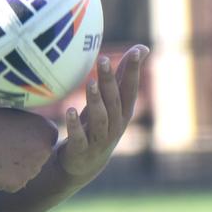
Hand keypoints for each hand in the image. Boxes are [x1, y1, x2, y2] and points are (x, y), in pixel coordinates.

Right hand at [0, 107, 58, 192]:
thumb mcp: (17, 115)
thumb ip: (31, 127)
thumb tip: (34, 136)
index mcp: (49, 131)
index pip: (46, 138)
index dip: (29, 136)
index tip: (14, 132)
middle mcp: (46, 151)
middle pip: (38, 156)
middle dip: (25, 153)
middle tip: (4, 143)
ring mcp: (33, 170)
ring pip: (26, 170)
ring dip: (15, 165)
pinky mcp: (18, 184)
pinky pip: (14, 181)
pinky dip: (4, 176)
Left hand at [58, 45, 147, 183]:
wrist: (85, 164)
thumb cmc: (99, 124)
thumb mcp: (112, 101)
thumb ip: (124, 75)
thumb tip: (142, 47)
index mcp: (123, 111)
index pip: (130, 88)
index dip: (133, 70)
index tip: (136, 50)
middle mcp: (115, 125)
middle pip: (114, 100)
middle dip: (110, 80)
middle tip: (103, 59)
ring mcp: (100, 139)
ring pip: (100, 118)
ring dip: (95, 100)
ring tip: (90, 82)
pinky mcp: (82, 150)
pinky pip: (79, 136)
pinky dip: (75, 125)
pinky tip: (68, 111)